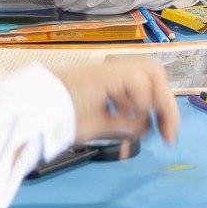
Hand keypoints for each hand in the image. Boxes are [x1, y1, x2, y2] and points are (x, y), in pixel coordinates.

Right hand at [57, 61, 179, 145]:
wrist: (37, 114)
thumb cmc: (59, 119)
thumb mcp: (100, 126)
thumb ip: (123, 125)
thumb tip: (144, 129)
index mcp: (113, 82)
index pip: (150, 86)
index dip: (164, 109)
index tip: (168, 138)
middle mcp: (115, 72)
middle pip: (156, 74)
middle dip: (167, 106)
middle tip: (169, 135)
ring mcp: (111, 69)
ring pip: (152, 73)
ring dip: (156, 102)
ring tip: (147, 126)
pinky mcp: (106, 73)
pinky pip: (137, 82)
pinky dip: (138, 101)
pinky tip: (123, 115)